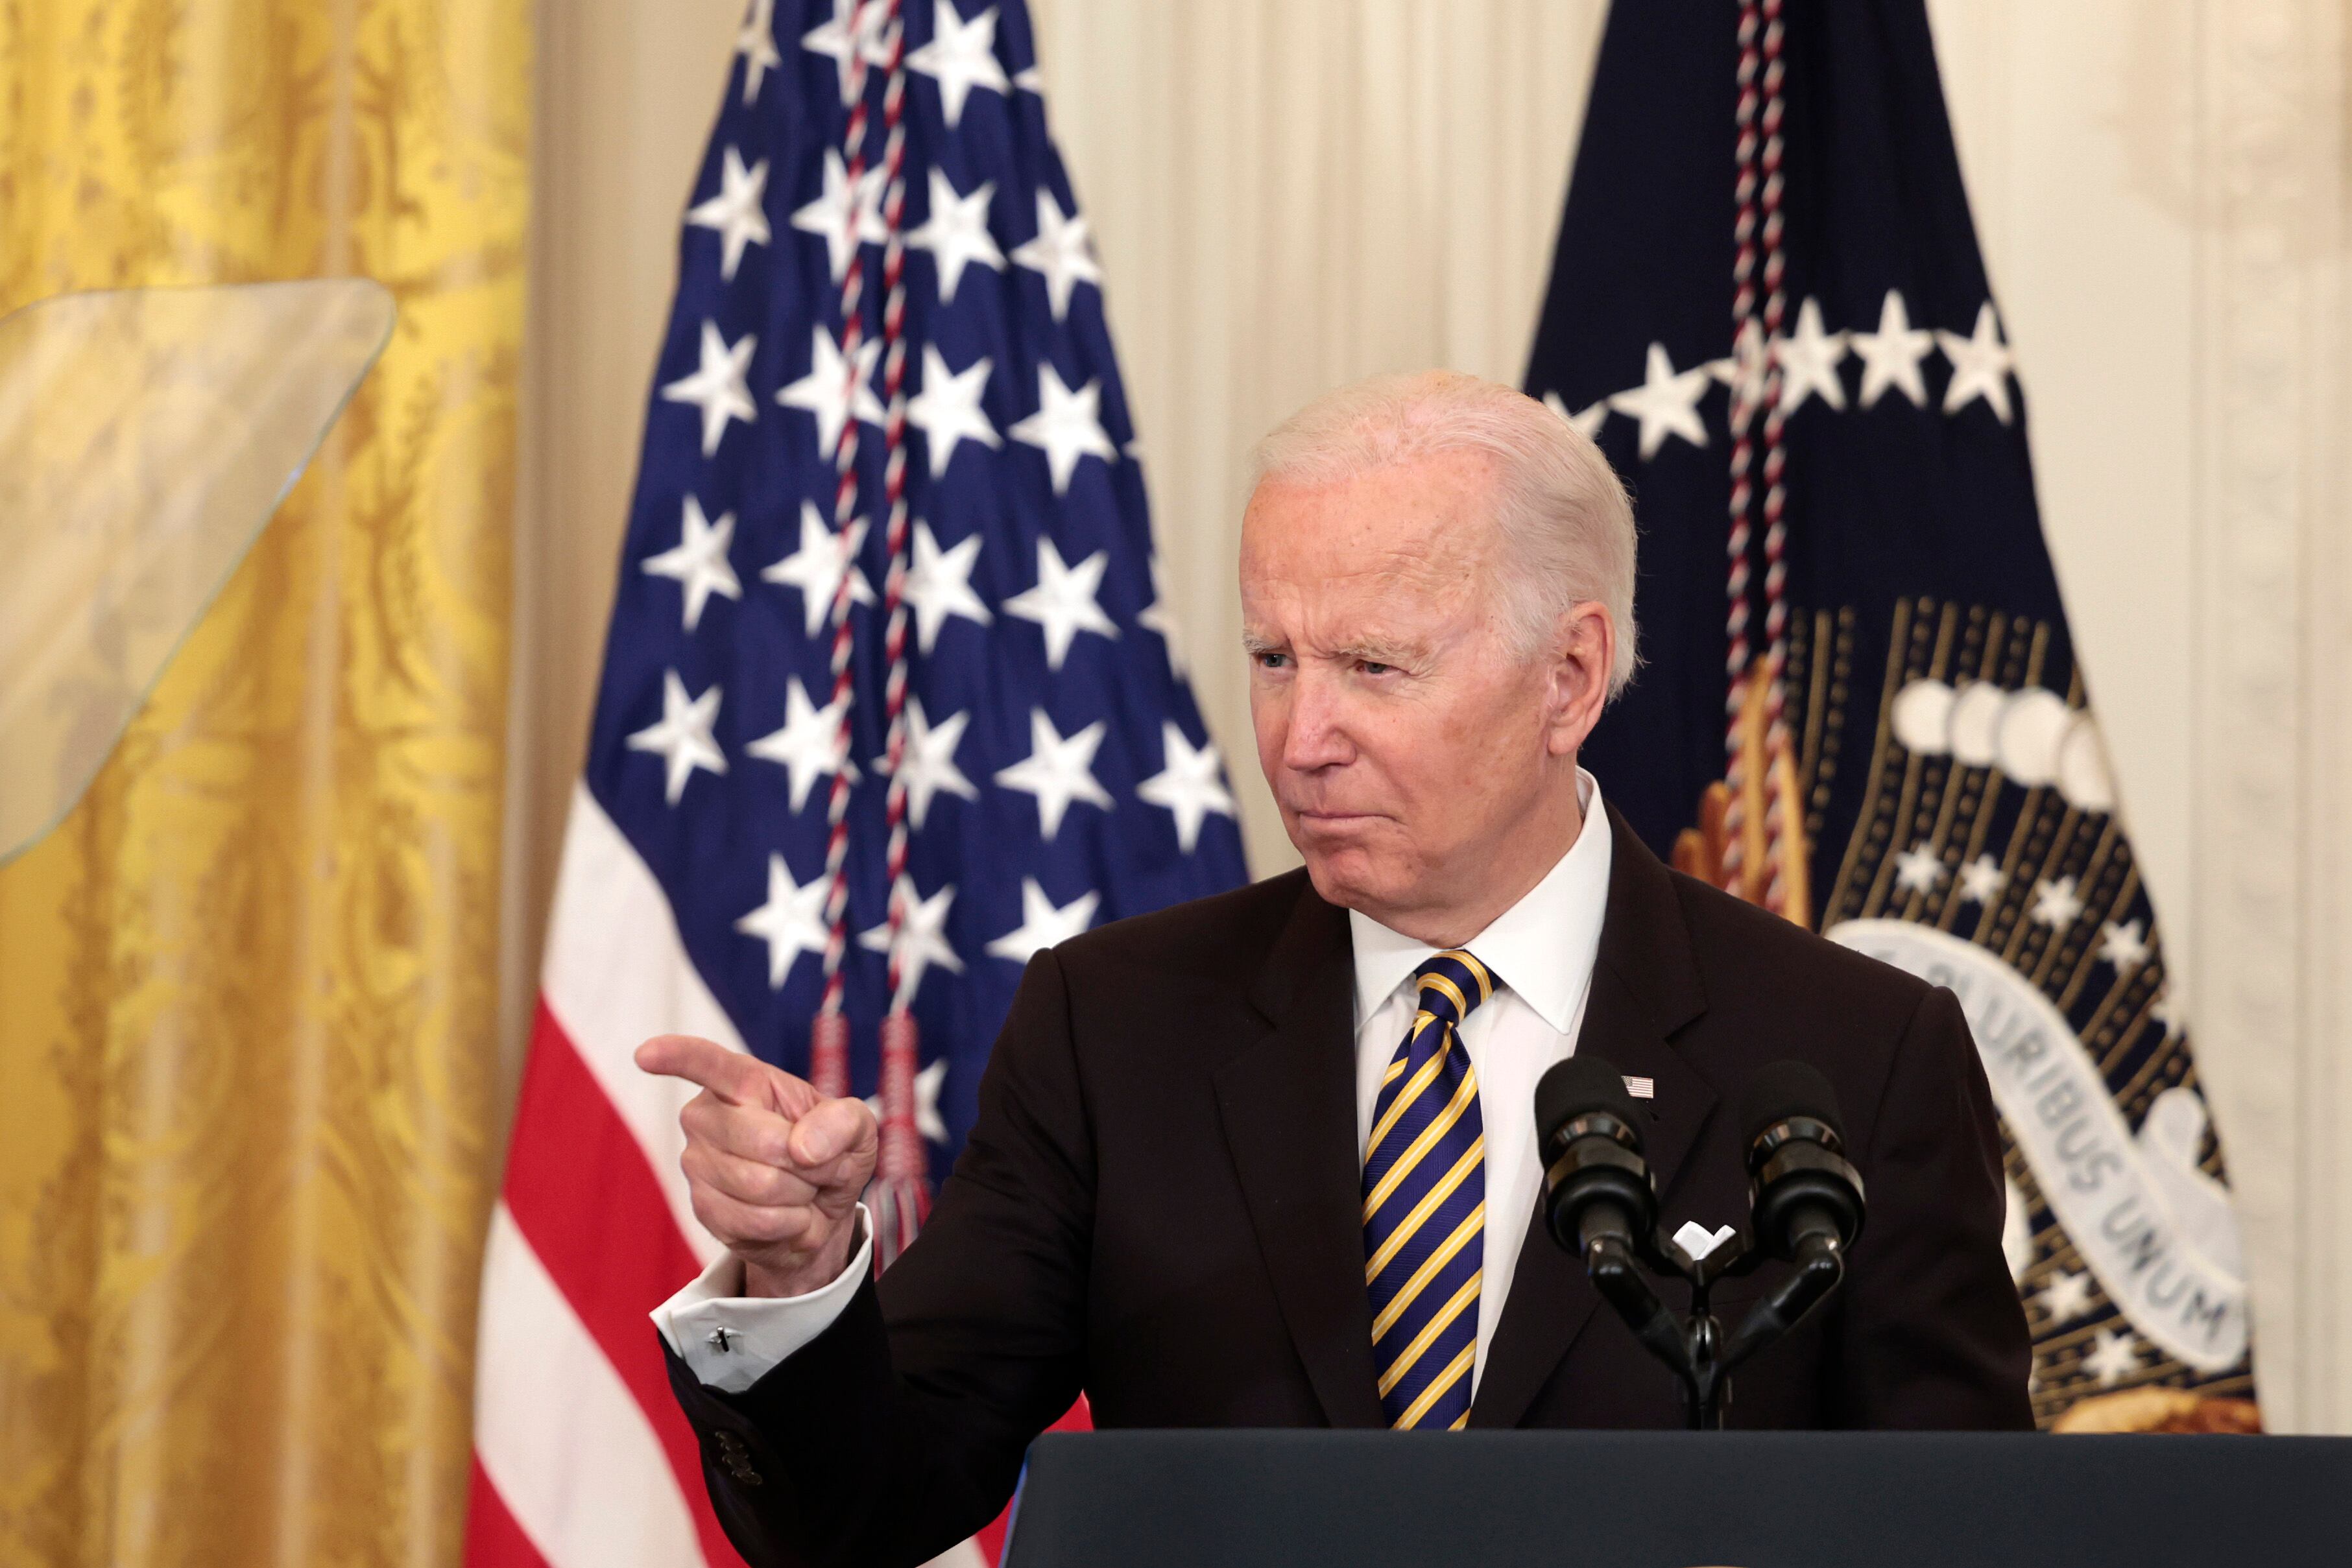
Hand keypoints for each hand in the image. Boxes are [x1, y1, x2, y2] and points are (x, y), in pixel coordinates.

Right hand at [634, 1033, 877, 1297]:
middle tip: (816, 1167)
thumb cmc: (832, 1154)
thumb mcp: (858, 1130)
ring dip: (800, 1196)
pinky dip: (787, 1224)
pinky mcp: (700, 1206)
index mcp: (745, 1081)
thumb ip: (843, 1122)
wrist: (820, 1211)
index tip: (646, 1055)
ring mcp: (697, 1162)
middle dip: (810, 1164)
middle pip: (763, 1142)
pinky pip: (752, 1220)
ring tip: (801, 1189)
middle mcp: (708, 1115)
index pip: (706, 1063)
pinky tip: (786, 1215)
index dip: (677, 1057)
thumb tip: (802, 1146)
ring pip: (759, 1186)